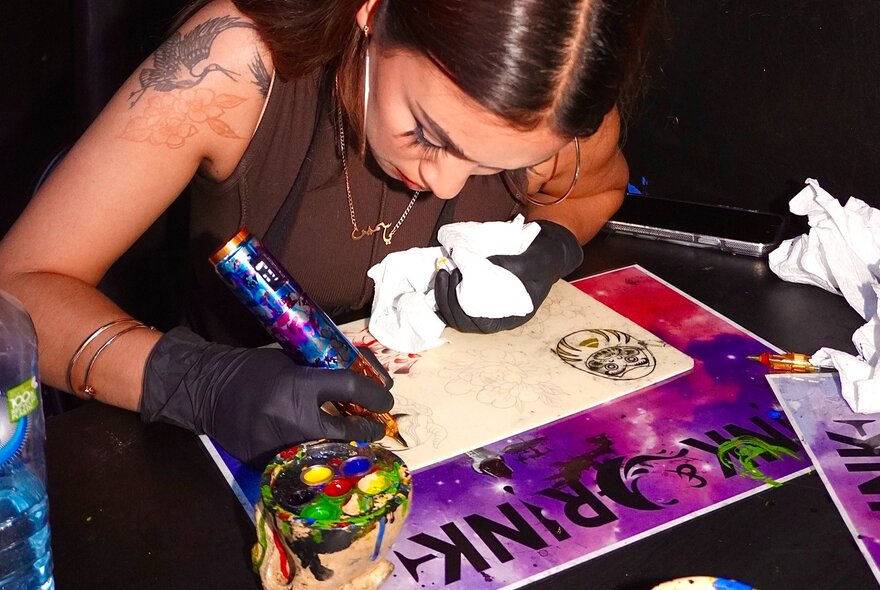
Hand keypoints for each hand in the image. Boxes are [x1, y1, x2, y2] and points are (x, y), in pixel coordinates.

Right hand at [141, 327, 394, 465]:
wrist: (205, 391)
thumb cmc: (250, 370)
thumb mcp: (289, 362)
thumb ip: (319, 375)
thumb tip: (355, 384)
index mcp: (299, 387)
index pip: (351, 389)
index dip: (375, 394)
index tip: (386, 399)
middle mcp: (294, 419)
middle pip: (348, 431)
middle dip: (368, 429)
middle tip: (377, 426)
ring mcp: (281, 446)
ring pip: (329, 453)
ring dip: (347, 447)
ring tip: (357, 441)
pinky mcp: (268, 464)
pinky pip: (303, 465)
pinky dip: (318, 459)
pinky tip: (327, 452)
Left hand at [434, 220, 582, 332]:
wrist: (546, 255)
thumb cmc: (540, 262)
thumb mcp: (526, 263)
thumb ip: (502, 266)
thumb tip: (472, 265)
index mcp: (512, 315)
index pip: (480, 324)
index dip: (462, 305)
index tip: (456, 276)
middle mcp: (498, 317)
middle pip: (464, 322)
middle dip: (447, 300)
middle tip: (445, 273)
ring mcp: (488, 310)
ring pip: (457, 316)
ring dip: (444, 298)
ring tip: (442, 273)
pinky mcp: (481, 298)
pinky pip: (459, 305)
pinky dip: (446, 295)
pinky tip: (443, 279)